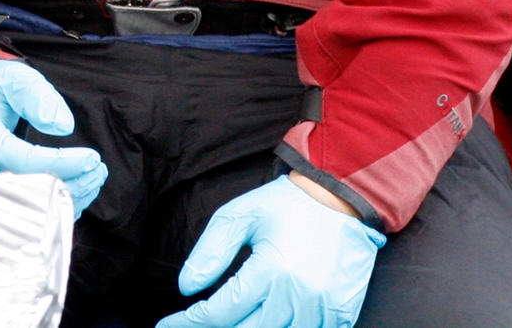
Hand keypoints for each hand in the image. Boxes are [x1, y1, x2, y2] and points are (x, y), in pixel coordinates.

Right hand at [0, 58, 107, 216]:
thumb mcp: (7, 76)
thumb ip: (36, 95)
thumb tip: (63, 127)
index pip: (26, 162)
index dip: (64, 164)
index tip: (92, 158)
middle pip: (28, 193)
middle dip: (71, 186)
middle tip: (97, 170)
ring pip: (27, 207)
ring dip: (65, 198)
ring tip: (92, 178)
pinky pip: (21, 209)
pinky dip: (51, 204)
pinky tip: (74, 189)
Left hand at [157, 174, 385, 327]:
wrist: (343, 197)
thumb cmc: (288, 204)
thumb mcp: (240, 215)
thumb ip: (210, 252)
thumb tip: (187, 288)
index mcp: (271, 270)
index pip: (221, 313)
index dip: (190, 322)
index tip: (167, 325)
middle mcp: (298, 297)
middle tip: (195, 324)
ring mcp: (324, 310)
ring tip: (228, 322)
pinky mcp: (342, 314)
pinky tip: (265, 321)